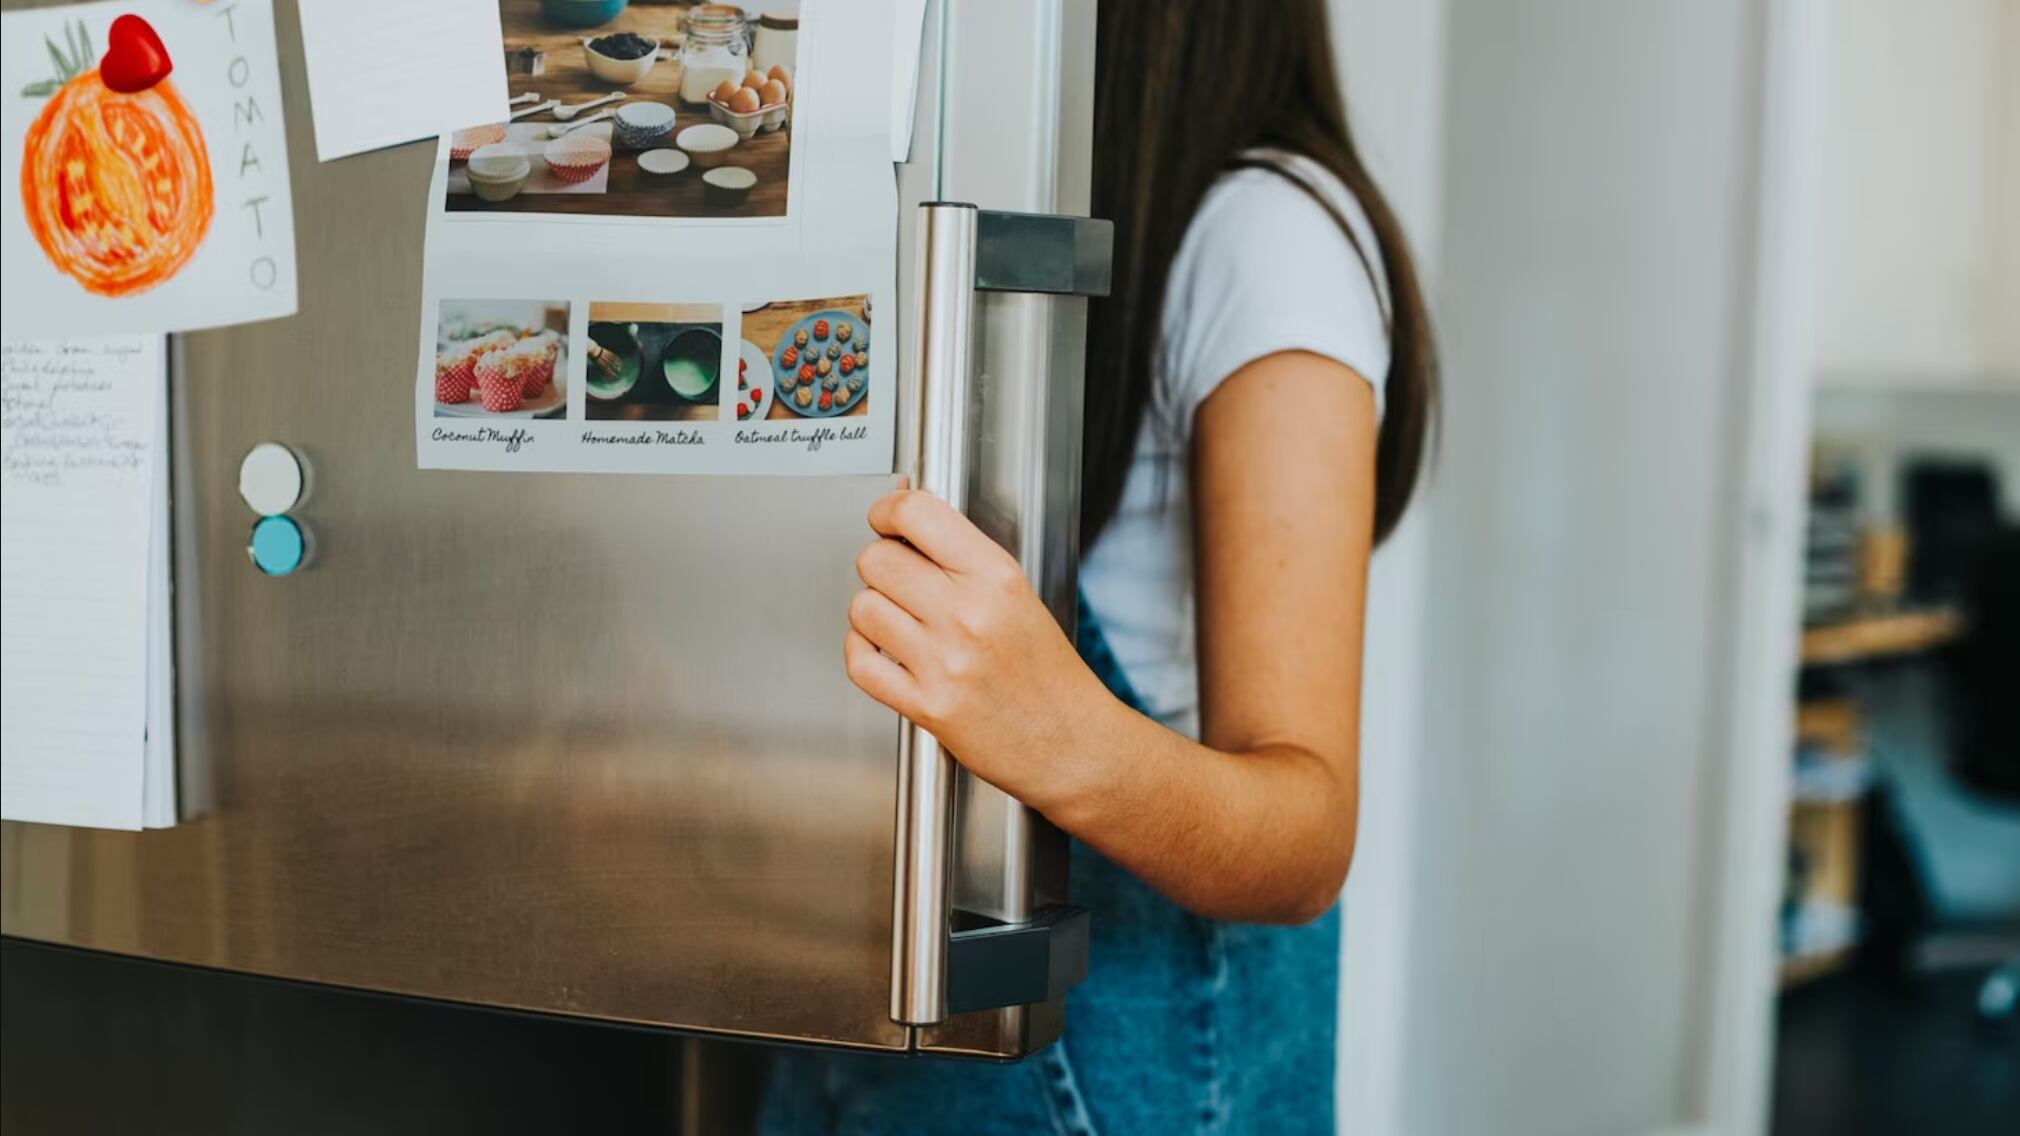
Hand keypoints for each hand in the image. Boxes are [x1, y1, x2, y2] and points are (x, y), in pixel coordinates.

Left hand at [845, 489, 1111, 807]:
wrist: (1071, 743)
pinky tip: (884, 652)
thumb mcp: (1018, 595)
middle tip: (898, 580)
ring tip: (900, 622)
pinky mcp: (927, 706)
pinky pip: (860, 662)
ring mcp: (945, 662)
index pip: (917, 515)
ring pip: (863, 607)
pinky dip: (862, 652)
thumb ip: (963, 557)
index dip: (888, 510)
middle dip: (881, 566)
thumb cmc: (1048, 674)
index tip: (885, 518)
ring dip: (872, 612)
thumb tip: (905, 516)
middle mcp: (969, 615)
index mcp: (996, 578)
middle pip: (878, 560)